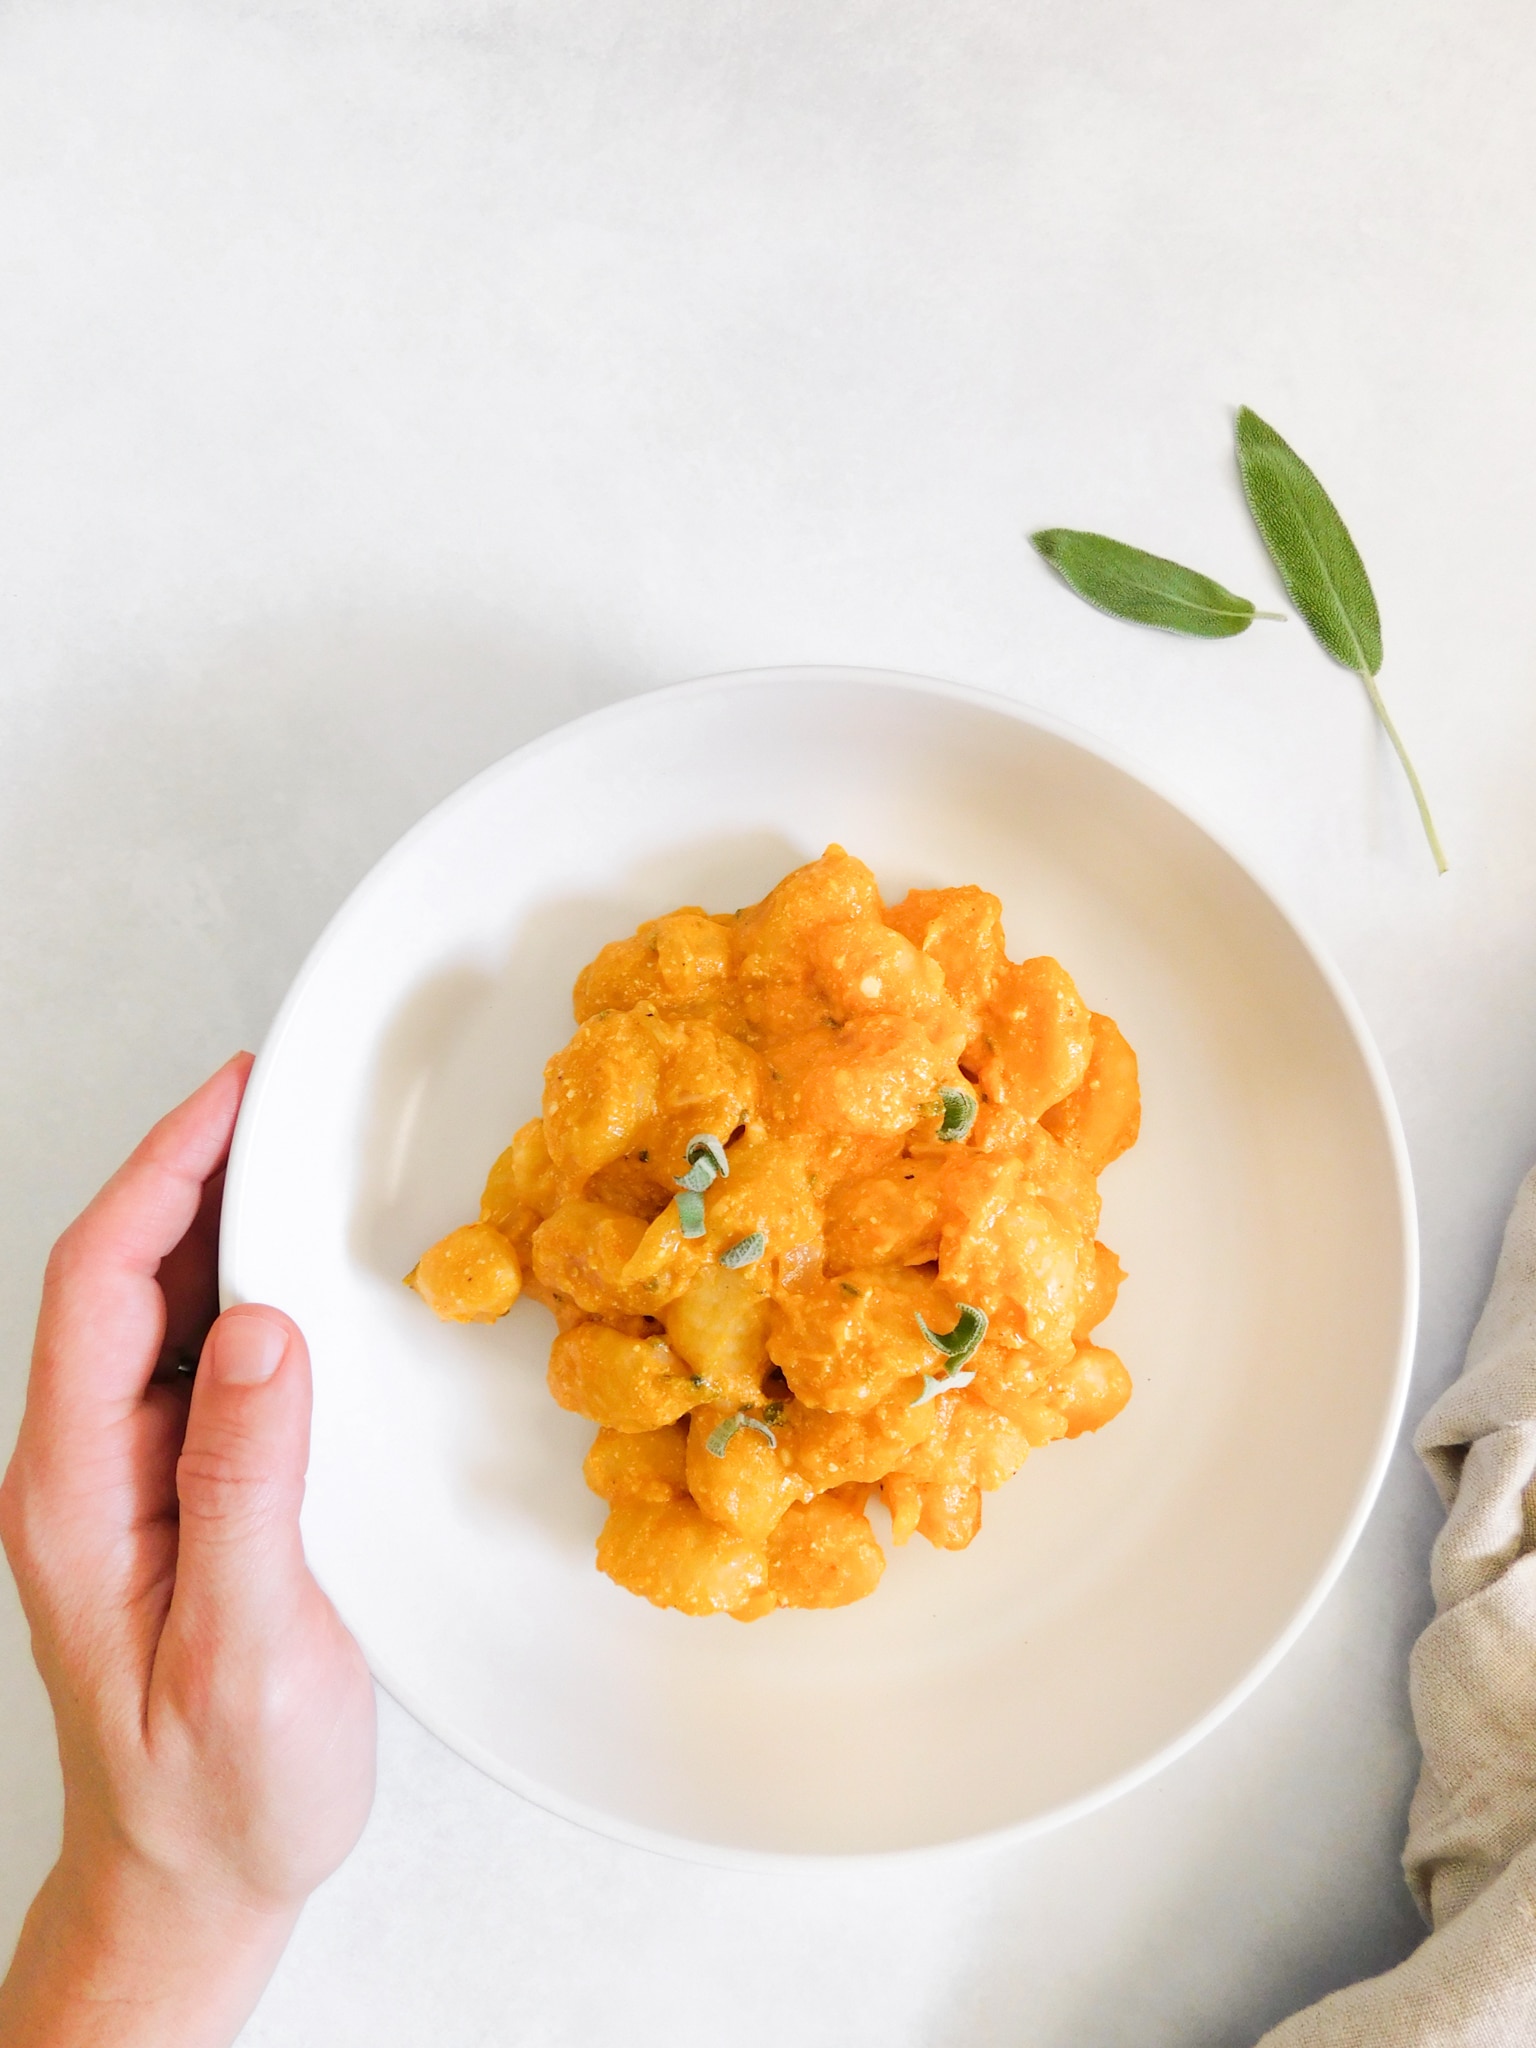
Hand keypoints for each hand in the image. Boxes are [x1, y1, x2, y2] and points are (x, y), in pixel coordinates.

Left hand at [0, 1056, 376, 2047]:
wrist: (196, 1879)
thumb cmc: (217, 1791)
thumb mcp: (243, 1650)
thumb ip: (245, 1487)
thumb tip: (261, 1334)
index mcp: (77, 1492)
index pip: (99, 1287)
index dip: (164, 1174)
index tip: (235, 1098)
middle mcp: (86, 1468)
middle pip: (121, 1275)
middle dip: (194, 1169)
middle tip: (282, 1097)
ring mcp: (127, 1478)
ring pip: (160, 1309)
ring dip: (226, 1222)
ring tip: (302, 1157)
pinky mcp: (176, 1492)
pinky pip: (203, 1359)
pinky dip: (253, 1291)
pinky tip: (307, 1273)